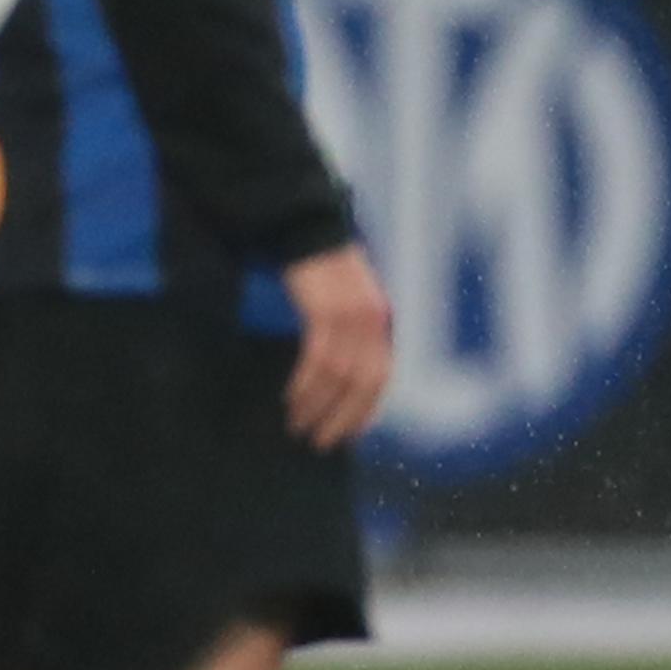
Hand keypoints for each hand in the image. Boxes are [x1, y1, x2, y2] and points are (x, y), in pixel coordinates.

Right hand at [278, 241, 392, 451]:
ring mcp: (351, 315)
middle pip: (363, 384)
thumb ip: (348, 331)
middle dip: (341, 418)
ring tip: (297, 425)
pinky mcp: (326, 310)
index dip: (364, 411)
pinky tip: (290, 398)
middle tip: (319, 442)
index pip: (380, 379)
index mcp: (380, 321)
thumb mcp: (343, 300)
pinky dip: (305, 383)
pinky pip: (318, 359)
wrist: (303, 226)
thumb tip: (338, 374)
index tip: (345, 436)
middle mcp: (373, 321)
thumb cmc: (317, 267)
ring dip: (317, 406)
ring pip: (339, 376)